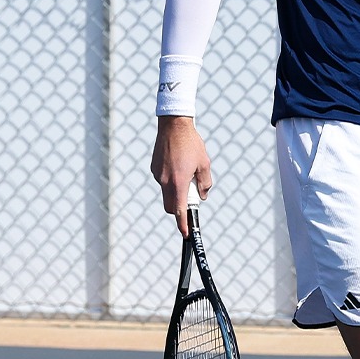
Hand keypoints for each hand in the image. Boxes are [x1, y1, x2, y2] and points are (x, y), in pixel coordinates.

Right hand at [150, 116, 211, 234]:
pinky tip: (179, 165)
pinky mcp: (154, 168)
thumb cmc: (192, 144)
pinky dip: (171, 180)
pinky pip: (163, 180)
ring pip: (167, 192)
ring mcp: (157, 175)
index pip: (178, 210)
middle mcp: (165, 181)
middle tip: (192, 197)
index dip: (182, 223)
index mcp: (178, 182)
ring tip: (188, 172)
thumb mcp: (205, 164)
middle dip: (179, 208)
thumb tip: (202, 195)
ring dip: (177, 190)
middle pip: (170, 205)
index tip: (185, 233)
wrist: (174, 126)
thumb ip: (205, 183)